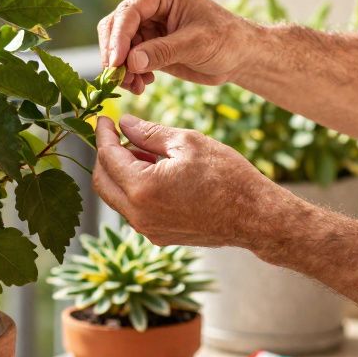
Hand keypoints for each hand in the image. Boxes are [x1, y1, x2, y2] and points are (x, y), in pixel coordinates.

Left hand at [92, 115, 284, 248]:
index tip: (104, 119)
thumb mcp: (187, 142)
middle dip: (105, 156)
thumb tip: (125, 124)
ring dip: (121, 173)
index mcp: (142, 188)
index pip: (107, 157)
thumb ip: (149, 133)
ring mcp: (147, 230)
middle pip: (102, 182)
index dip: (103, 134)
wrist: (255, 216)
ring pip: (116, 198)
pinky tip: (154, 171)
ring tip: (144, 151)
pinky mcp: (158, 236)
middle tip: (118, 134)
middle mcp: (138, 215)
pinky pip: (133, 210)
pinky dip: (134, 189)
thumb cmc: (227, 176)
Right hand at [97, 0, 252, 94]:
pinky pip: (127, 59)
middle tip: (120, 80)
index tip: (116, 63)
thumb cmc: (226, 40)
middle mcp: (149, 4)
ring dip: (121, 68)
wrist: (240, 56)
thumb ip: (163, 51)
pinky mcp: (148, 44)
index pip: (129, 11)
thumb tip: (131, 61)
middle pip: (115, 26)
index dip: (118, 37)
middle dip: (115, 54)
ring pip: (117, 45)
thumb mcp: (197, 45)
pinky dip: (130, 74)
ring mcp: (147, 24)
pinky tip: (142, 85)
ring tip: (135, 87)